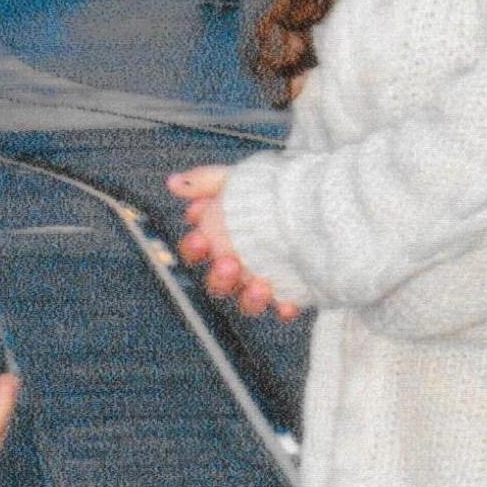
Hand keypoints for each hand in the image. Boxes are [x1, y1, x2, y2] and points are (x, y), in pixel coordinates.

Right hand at [167, 166, 295, 317]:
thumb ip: (205, 181)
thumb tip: (174, 182)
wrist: (312, 197)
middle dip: (219, 277)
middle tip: (229, 264)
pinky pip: (283, 305)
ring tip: (260, 285)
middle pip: (217, 283)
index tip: (201, 239)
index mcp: (218, 241)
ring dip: (249, 298)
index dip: (194, 249)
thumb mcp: (237, 180)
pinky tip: (287, 303)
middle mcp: (236, 266)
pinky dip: (284, 306)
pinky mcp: (289, 289)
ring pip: (247, 301)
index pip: (196, 251)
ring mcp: (262, 280)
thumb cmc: (267, 190)